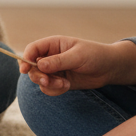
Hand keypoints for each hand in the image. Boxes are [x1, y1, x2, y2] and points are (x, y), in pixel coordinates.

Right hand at [21, 37, 135, 96]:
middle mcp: (50, 57)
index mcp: (53, 45)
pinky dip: (54, 90)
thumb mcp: (78, 56)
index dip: (25, 59)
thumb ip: (58, 61)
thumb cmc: (95, 55)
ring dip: (48, 84)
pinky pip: (49, 88)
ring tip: (63, 85)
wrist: (110, 68)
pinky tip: (66, 87)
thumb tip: (39, 64)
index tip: (24, 70)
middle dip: (38, 75)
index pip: (32, 50)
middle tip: (48, 81)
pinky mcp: (59, 82)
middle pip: (32, 67)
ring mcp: (54, 70)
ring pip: (39, 79)